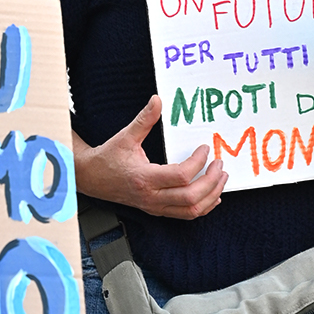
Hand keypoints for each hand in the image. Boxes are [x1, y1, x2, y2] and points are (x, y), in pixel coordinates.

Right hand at [72, 95, 227, 219]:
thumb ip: (144, 119)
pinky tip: (212, 195)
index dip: (198, 163)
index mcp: (144, 177)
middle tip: (219, 164)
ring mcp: (155, 206)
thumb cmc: (108, 158)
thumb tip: (157, 100)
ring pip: (191, 211)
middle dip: (211, 181)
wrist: (91, 179)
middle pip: (191, 197)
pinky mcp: (157, 210)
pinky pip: (185, 214)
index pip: (181, 176)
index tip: (204, 148)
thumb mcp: (125, 136)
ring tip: (221, 178)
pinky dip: (202, 206)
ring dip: (211, 196)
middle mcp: (151, 197)